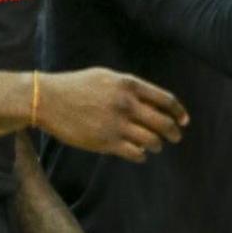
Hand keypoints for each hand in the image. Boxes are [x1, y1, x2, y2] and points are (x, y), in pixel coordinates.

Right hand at [36, 68, 188, 162]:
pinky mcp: (106, 142)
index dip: (179, 112)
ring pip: (152, 140)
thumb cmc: (76, 86)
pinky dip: (142, 155)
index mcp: (129, 84)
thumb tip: (152, 101)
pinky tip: (140, 154)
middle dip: (174, 132)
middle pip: (163, 122)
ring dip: (157, 145)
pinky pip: (135, 153)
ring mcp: (117, 124)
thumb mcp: (106, 77)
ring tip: (155, 146)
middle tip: (176, 137)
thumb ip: (130, 87)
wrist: (47, 99)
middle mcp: (126, 104)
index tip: (184, 120)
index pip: (166, 100)